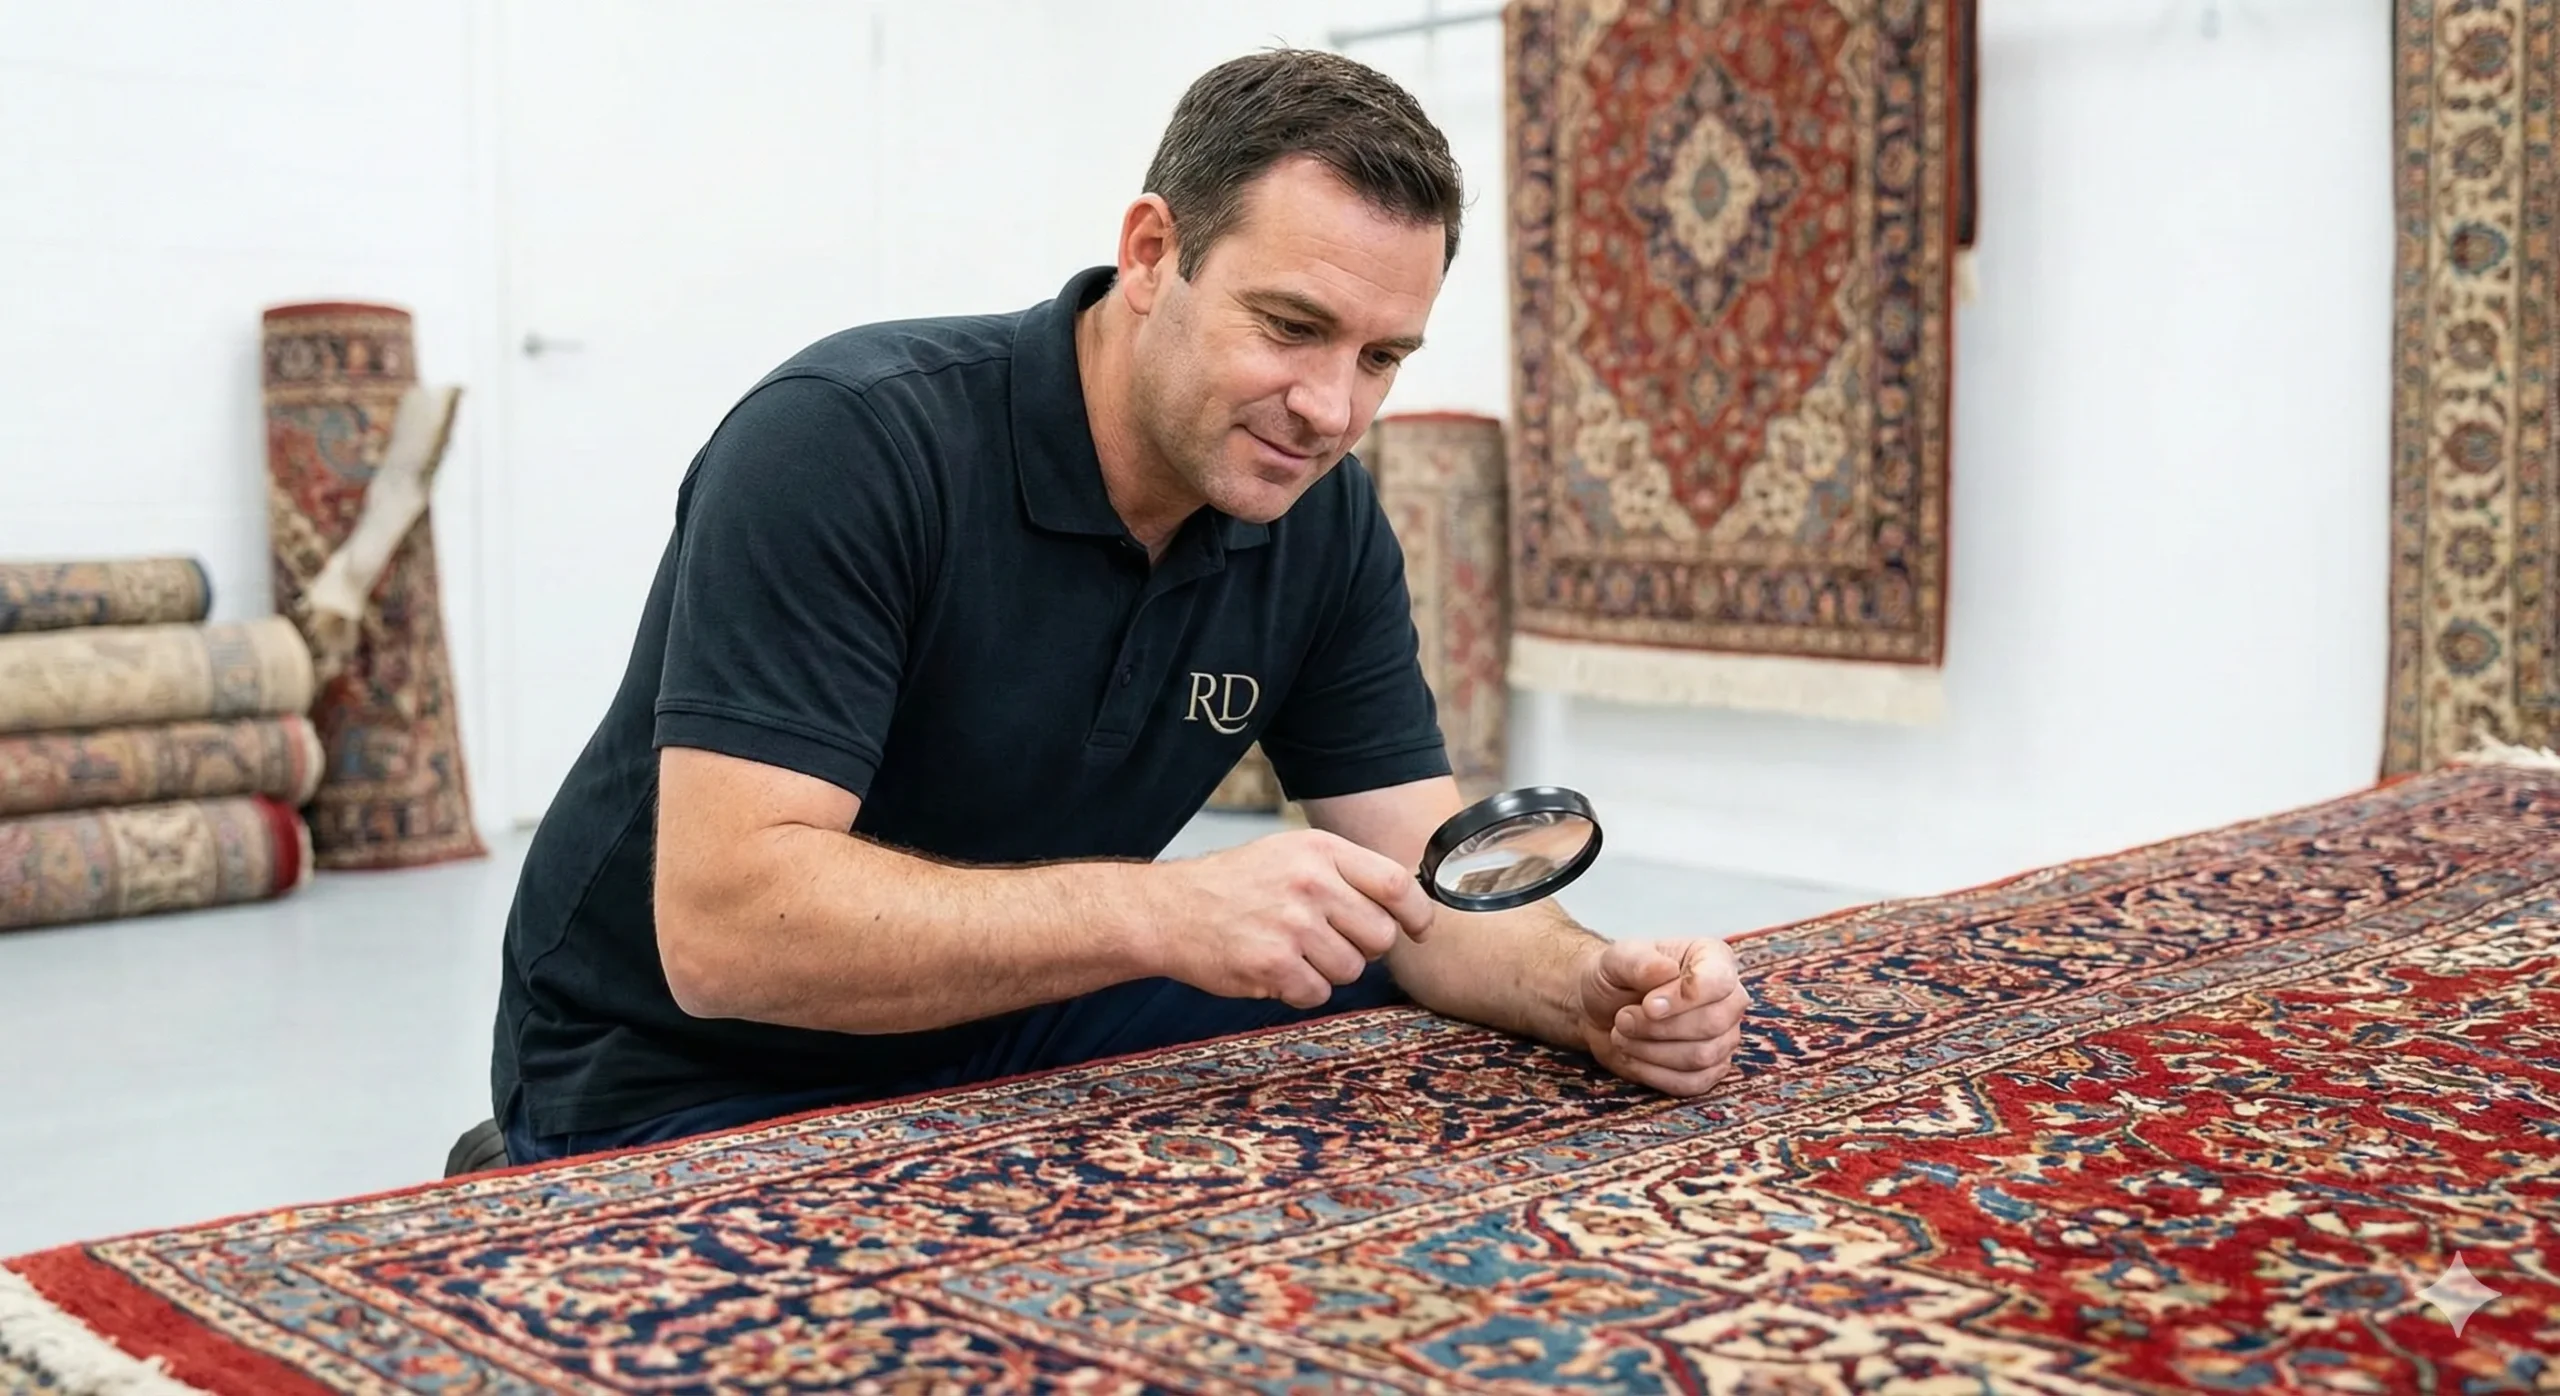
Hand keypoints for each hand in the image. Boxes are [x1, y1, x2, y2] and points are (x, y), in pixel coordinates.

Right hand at [1145, 829, 1436, 1009]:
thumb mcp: (1290, 853)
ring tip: (1293, 953)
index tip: (1419, 930)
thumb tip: (1405, 902)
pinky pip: (1317, 994)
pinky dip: (1301, 991)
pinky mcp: (1273, 965)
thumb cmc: (1235, 884)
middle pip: (1379, 935)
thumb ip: (1343, 872)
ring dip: (1329, 971)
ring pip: (1351, 970)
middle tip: (1330, 942)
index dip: (1417, 914)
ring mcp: (1291, 926)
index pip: (1396, 884)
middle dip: (1363, 948)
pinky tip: (1275, 971)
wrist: (1170, 910)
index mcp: (1319, 851)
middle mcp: (1310, 884)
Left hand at [1575, 937, 1747, 1095]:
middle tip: (1623, 1018)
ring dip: (1651, 1050)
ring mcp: (1723, 1036)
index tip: (1648, 1004)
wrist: (1598, 1010)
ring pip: (1702, 1056)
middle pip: (1713, 1023)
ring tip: (1622, 1034)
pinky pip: (1693, 1083)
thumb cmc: (1614, 977)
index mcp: (1713, 958)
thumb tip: (1666, 971)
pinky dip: (1654, 1073)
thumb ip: (1639, 961)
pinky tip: (1632, 1056)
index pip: (1719, 981)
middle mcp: (1728, 997)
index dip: (1684, 997)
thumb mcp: (1616, 959)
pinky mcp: (1709, 1069)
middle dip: (1659, 1027)